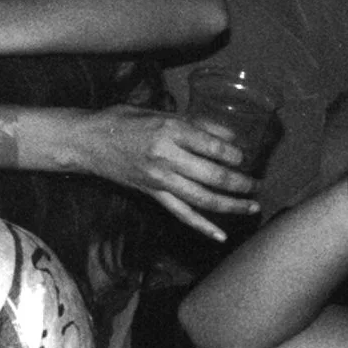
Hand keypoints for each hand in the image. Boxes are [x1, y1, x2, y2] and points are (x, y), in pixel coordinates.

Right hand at [68, 105, 257, 241]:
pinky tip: (221, 235)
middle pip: (213, 176)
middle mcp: (167, 158)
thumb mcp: (160, 112)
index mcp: (170, 131)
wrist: (88, 142)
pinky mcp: (153, 195)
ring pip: (203, 199)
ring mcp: (160, 180)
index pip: (213, 147)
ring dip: (231, 206)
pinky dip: (203, 227)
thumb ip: (194, 123)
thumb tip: (227, 135)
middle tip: (258, 184)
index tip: (246, 156)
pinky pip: (182, 214)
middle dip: (241, 183)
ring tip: (252, 206)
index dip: (235, 154)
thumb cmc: (123, 121)